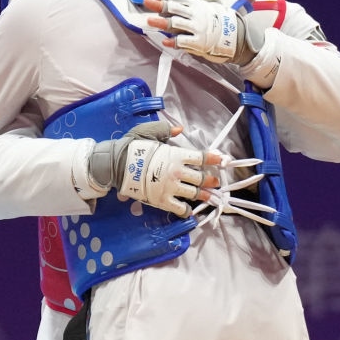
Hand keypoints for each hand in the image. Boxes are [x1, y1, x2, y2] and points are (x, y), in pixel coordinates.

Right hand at [87, 121, 219, 216]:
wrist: (115, 165)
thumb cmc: (132, 147)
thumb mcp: (149, 132)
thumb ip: (166, 130)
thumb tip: (180, 129)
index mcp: (176, 155)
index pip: (201, 157)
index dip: (214, 159)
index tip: (224, 161)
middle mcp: (177, 172)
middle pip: (201, 178)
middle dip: (211, 180)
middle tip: (216, 182)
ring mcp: (170, 187)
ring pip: (194, 193)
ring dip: (204, 196)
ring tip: (211, 198)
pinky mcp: (162, 200)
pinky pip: (179, 208)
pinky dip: (186, 211)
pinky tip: (188, 211)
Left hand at [144, 0, 253, 64]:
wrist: (240, 38)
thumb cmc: (225, 21)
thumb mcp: (211, 4)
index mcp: (198, 6)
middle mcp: (196, 16)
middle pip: (174, 9)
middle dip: (159, 5)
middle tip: (146, 1)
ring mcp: (198, 29)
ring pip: (176, 24)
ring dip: (162, 22)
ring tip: (150, 20)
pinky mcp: (200, 43)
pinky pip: (184, 42)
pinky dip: (174, 42)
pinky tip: (166, 41)